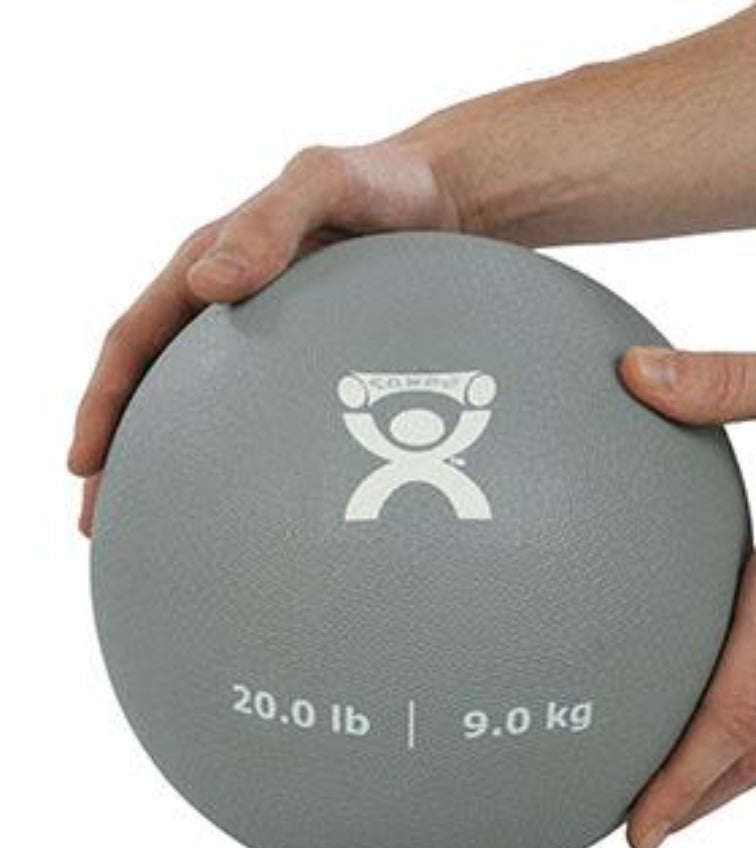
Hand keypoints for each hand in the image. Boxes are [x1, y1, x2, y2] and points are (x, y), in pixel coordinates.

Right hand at [67, 138, 459, 535]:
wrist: (447, 198)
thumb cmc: (384, 182)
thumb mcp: (325, 181)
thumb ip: (271, 223)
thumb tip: (206, 282)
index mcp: (212, 264)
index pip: (136, 339)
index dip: (103, 401)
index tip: (82, 463)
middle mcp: (232, 307)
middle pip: (158, 389)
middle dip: (124, 453)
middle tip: (101, 522)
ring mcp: (275, 337)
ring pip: (211, 410)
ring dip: (182, 466)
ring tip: (169, 531)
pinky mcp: (319, 358)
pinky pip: (275, 412)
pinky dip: (257, 455)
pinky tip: (269, 502)